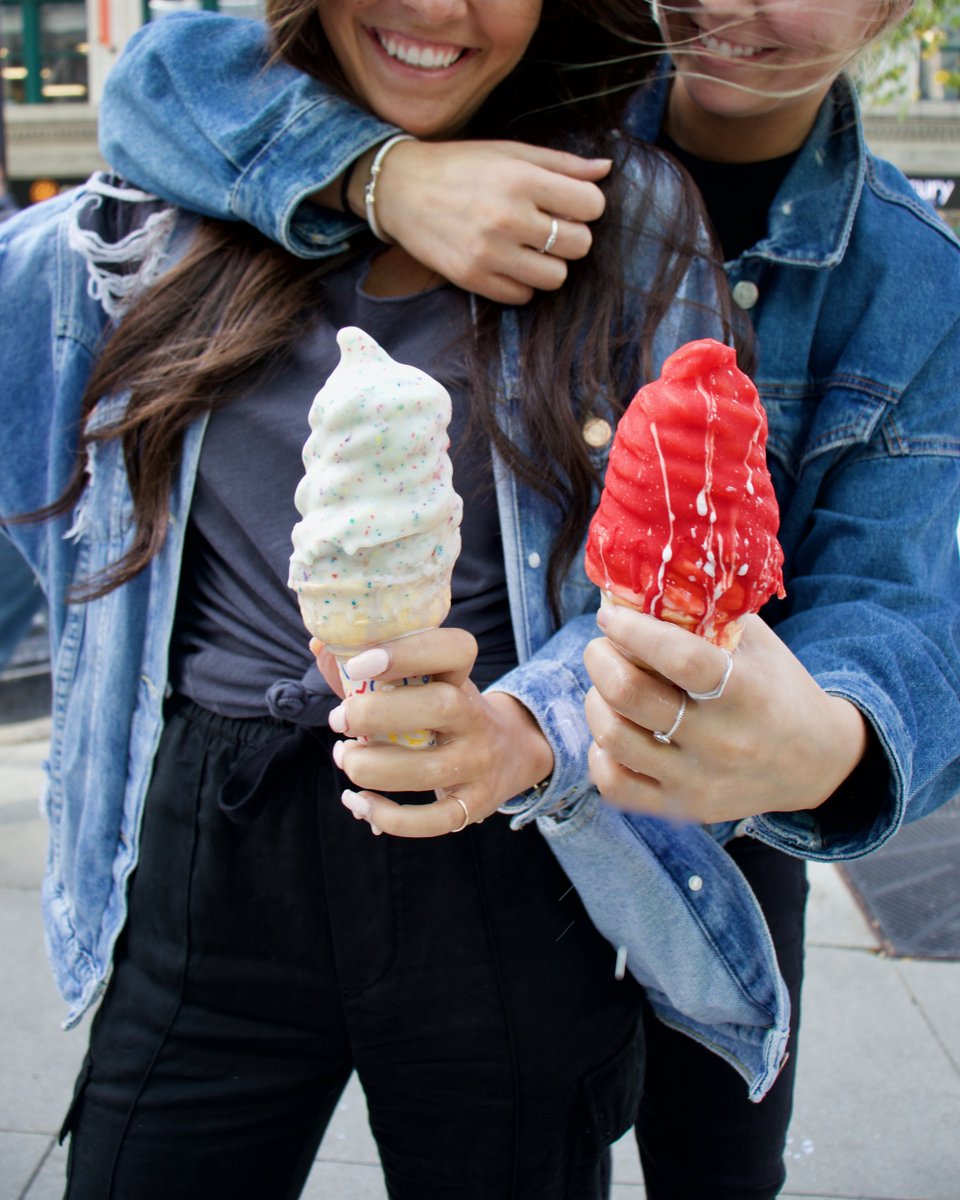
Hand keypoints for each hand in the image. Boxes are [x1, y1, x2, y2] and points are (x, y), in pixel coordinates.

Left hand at [322, 628, 553, 836]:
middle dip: (376, 713)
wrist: (512, 752)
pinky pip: (435, 820)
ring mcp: (479, 763)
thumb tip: (318, 646)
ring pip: (429, 770)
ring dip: (372, 768)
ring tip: (344, 758)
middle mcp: (476, 717)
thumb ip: (372, 668)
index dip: (407, 652)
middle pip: (441, 707)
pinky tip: (358, 803)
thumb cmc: (445, 711)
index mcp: (461, 678)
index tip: (359, 663)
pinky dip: (389, 818)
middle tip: (338, 720)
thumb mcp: (426, 682)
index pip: (454, 650)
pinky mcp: (475, 804)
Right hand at [353, 139, 610, 303]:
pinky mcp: (473, 278)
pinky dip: (522, 283)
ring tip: (531, 248)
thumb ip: (561, 163)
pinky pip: (523, 296)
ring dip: (549, 264)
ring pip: (555, 277)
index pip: (591, 206)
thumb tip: (605, 169)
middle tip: (550, 228)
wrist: (401, 190)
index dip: (587, 206)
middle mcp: (507, 218)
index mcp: (521, 180)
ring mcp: (489, 253)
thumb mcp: (511, 152)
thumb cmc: (461, 166)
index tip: (570, 205)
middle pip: (579, 246)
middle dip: (572, 237)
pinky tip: (508, 262)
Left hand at [583, 607, 868, 823]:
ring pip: (614, 738)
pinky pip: (616, 785)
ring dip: (596, 702)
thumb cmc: (778, 688)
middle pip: (630, 695)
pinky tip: (615, 731)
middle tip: (601, 648)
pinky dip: (601, 754)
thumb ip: (706, 616)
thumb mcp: (756, 643)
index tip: (611, 616)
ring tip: (606, 688)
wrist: (815, 762)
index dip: (633, 631)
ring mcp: (700, 779)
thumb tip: (638, 592)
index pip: (679, 657)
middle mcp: (722, 740)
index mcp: (746, 691)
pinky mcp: (683, 807)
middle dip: (600, 660)